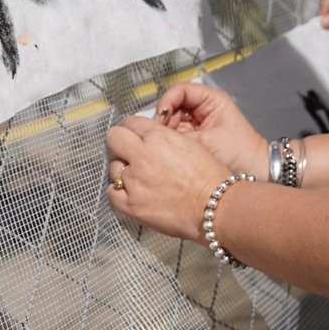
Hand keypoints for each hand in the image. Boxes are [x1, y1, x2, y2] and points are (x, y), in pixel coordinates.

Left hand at [105, 116, 226, 240]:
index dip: (131, 128)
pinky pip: (112, 193)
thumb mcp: (189, 144)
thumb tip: (148, 139)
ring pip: (114, 167)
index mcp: (158, 137)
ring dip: (123, 170)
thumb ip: (164, 139)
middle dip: (120, 142)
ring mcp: (135, 180)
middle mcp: (142, 155)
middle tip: (128, 152)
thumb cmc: (211, 178)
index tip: (132, 134)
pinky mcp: (132, 204)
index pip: (130, 122)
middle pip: (114, 138)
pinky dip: (119, 192)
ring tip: (138, 178)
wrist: (216, 207)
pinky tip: (131, 193)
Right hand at [154, 81, 263, 176]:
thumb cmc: (240, 153)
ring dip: (167, 131)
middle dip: (165, 119)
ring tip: (168, 142)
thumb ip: (179, 135)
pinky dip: (171, 140)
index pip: (179, 90)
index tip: (162, 117)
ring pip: (172, 120)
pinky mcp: (195, 136)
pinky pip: (176, 133)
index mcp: (210, 99)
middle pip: (173, 104)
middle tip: (161, 133)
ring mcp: (198, 122)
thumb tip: (156, 131)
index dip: (167, 101)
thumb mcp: (207, 140)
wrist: (255, 171)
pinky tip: (172, 148)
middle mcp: (202, 107)